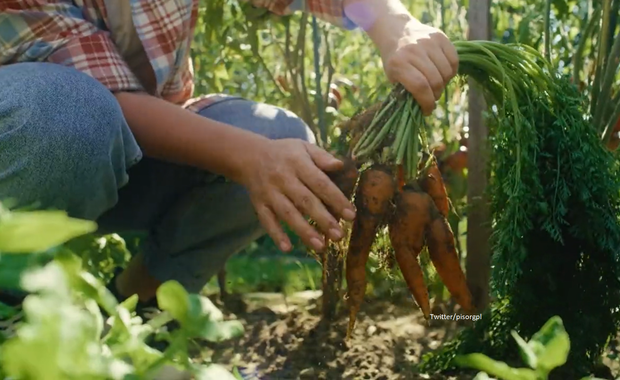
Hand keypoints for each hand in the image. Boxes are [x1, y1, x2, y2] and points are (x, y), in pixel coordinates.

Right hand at [239, 139, 356, 252]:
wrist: (249, 155)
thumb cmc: (285, 153)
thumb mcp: (303, 147)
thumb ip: (322, 157)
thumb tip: (340, 165)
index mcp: (298, 163)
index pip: (320, 183)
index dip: (336, 199)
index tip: (351, 215)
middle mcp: (283, 179)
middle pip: (305, 201)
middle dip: (323, 219)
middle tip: (339, 235)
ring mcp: (270, 193)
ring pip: (288, 214)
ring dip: (304, 231)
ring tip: (321, 246)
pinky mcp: (259, 204)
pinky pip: (267, 221)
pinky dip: (276, 234)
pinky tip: (288, 248)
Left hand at [381, 19, 457, 114]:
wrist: (397, 32)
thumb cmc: (395, 61)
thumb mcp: (393, 77)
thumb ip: (406, 92)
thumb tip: (423, 109)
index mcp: (399, 63)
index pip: (420, 87)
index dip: (427, 102)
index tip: (428, 110)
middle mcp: (414, 51)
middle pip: (435, 80)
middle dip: (435, 94)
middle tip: (431, 97)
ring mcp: (428, 42)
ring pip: (446, 72)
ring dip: (444, 84)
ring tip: (436, 85)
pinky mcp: (440, 36)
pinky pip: (454, 60)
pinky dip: (451, 72)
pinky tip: (443, 74)